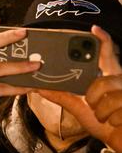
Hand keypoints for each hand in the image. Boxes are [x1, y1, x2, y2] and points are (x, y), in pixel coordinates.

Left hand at [38, 26, 121, 152]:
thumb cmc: (104, 124)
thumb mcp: (79, 108)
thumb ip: (61, 96)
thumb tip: (38, 86)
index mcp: (110, 78)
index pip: (108, 55)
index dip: (102, 40)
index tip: (93, 28)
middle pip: (104, 79)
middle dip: (94, 94)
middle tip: (92, 104)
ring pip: (107, 94)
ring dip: (100, 110)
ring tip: (103, 117)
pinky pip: (115, 109)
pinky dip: (109, 119)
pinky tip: (115, 122)